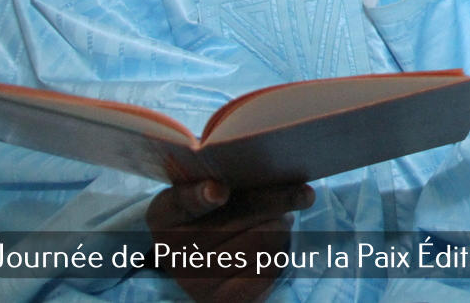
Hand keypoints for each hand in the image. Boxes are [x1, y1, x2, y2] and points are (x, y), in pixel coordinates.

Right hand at [146, 180, 313, 302]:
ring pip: (263, 239)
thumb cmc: (215, 215)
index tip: (219, 190)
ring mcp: (196, 281)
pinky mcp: (224, 300)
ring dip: (282, 225)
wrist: (211, 267)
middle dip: (278, 200)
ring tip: (280, 221)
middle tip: (304, 193)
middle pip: (241, 215)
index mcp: (165, 215)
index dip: (201, 196)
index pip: (181, 202)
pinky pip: (269, 268)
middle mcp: (174, 251)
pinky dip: (281, 251)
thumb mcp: (209, 191)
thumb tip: (248, 180)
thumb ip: (223, 177)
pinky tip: (275, 246)